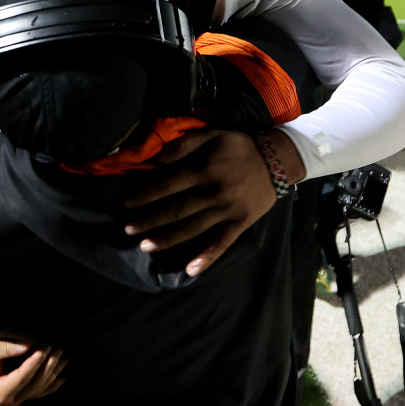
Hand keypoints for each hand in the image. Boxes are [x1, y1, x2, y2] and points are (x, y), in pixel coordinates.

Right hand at [0, 325, 66, 405]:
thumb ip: (6, 348)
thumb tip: (28, 345)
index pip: (22, 377)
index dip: (34, 362)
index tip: (44, 348)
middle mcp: (9, 401)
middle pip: (34, 384)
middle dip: (48, 366)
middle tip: (57, 348)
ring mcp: (16, 399)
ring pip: (39, 387)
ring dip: (53, 372)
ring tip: (64, 356)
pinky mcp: (20, 394)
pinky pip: (39, 390)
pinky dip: (51, 383)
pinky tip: (62, 375)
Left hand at [123, 129, 294, 275]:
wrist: (278, 159)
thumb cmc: (240, 146)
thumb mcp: (212, 135)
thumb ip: (184, 145)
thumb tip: (157, 159)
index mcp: (203, 169)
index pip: (166, 184)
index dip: (144, 194)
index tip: (125, 203)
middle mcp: (212, 192)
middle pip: (175, 210)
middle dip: (149, 220)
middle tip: (128, 229)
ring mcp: (226, 211)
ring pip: (192, 228)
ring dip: (167, 239)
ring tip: (145, 247)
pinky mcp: (240, 223)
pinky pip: (222, 243)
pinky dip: (207, 257)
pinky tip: (190, 270)